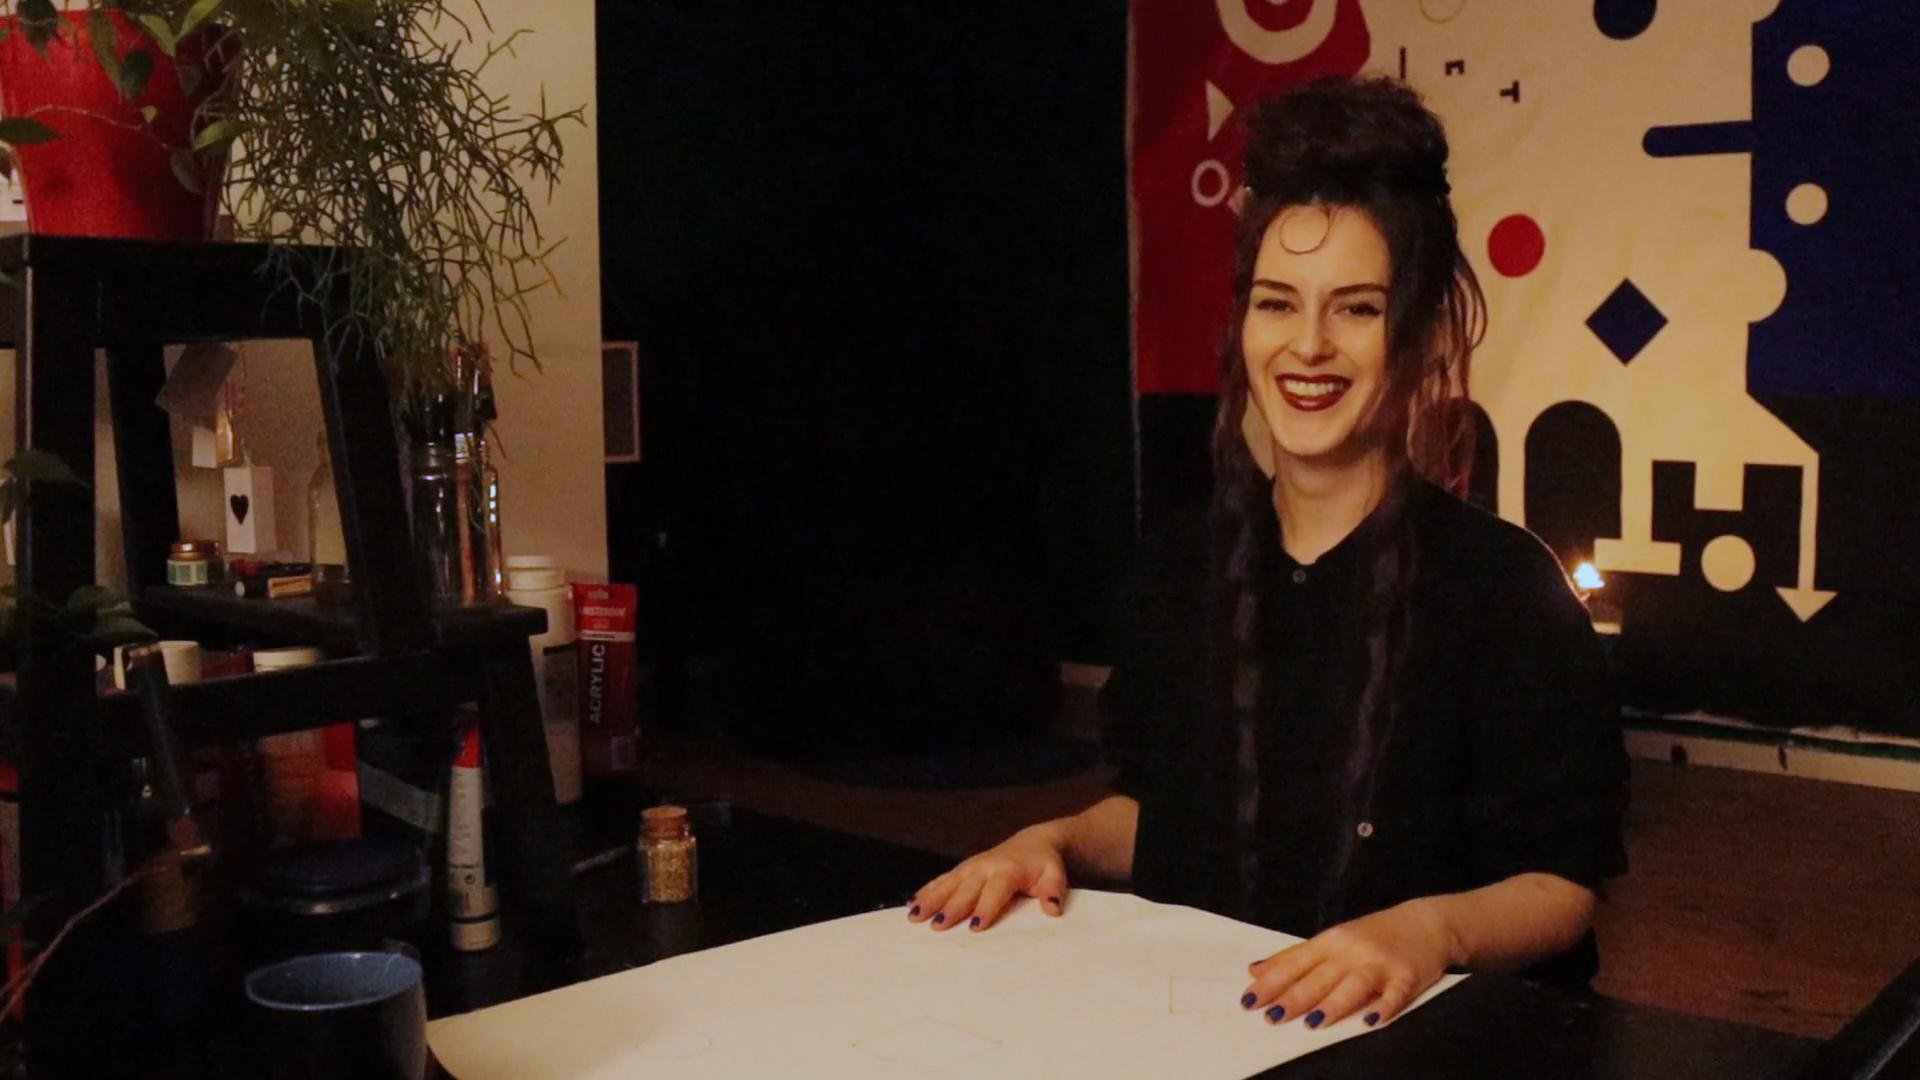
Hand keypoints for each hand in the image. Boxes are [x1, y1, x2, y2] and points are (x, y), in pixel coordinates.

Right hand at [908, 823, 1069, 931]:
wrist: (1033, 844)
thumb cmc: (1044, 865)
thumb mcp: (1055, 876)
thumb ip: (1054, 891)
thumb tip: (1052, 909)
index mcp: (1008, 869)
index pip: (996, 890)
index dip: (986, 907)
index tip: (976, 926)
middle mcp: (985, 866)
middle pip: (966, 889)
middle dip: (950, 907)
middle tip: (936, 926)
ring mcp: (971, 867)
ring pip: (947, 883)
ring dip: (930, 899)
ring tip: (913, 916)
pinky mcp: (963, 869)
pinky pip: (942, 880)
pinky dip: (926, 891)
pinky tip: (911, 904)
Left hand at [1241, 898, 1457, 1029]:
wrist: (1426, 923)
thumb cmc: (1374, 935)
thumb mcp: (1333, 940)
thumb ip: (1295, 957)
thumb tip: (1255, 970)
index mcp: (1330, 942)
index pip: (1294, 963)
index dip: (1271, 983)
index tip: (1248, 1000)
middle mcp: (1351, 951)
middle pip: (1319, 977)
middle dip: (1294, 997)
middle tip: (1272, 1017)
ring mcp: (1379, 963)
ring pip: (1352, 984)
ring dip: (1333, 1004)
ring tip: (1313, 1023)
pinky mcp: (1407, 976)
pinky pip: (1394, 994)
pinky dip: (1384, 1007)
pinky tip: (1371, 1021)